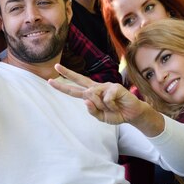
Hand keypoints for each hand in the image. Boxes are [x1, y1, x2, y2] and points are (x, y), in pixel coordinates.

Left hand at [48, 64, 163, 135]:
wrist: (132, 114)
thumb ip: (92, 111)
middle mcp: (97, 88)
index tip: (50, 80)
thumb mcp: (101, 117)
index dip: (63, 86)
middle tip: (56, 66)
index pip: (75, 90)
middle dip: (67, 73)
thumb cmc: (117, 114)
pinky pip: (106, 98)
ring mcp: (105, 86)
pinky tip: (117, 104)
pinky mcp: (114, 87)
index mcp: (92, 94)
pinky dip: (111, 105)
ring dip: (102, 106)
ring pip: (93, 96)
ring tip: (112, 108)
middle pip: (79, 79)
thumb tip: (85, 100)